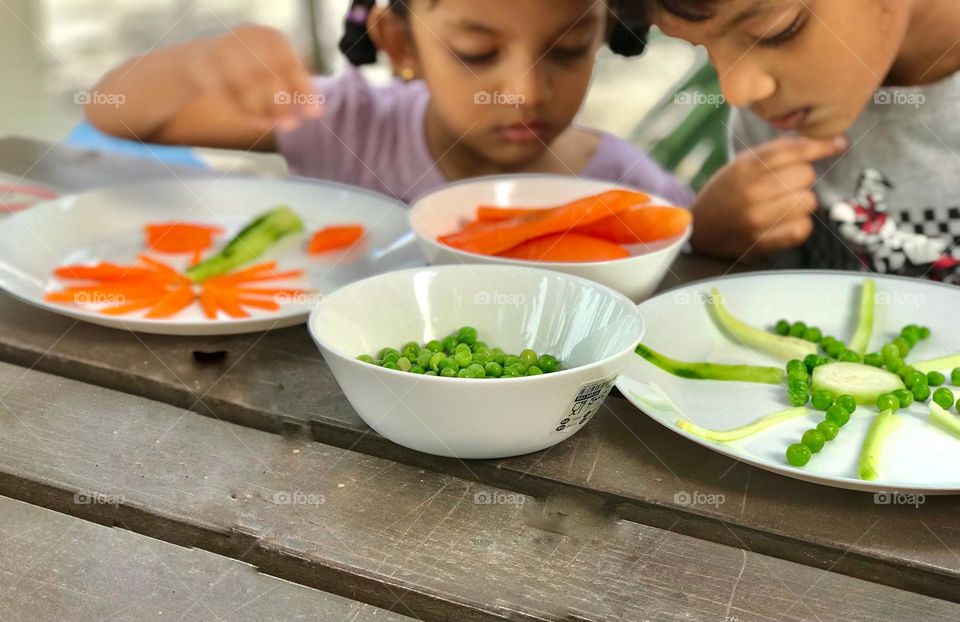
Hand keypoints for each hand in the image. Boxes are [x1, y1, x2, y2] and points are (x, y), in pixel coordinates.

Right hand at [180, 25, 319, 131]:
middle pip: (266, 70)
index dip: (302, 85)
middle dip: (283, 101)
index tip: (314, 113)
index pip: (286, 59)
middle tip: (294, 125)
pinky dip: (245, 111)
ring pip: (244, 83)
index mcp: (265, 36)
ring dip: (264, 109)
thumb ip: (294, 87)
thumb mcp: (273, 72)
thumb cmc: (248, 71)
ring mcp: (218, 52)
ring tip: (280, 125)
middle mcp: (242, 40)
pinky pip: (223, 93)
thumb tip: (318, 112)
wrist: (197, 63)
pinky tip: (260, 123)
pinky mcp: (199, 71)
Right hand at [691, 136, 848, 258]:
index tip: (840, 144)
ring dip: (800, 202)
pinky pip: (802, 229)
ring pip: (808, 202)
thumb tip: (831, 142)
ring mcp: (757, 219)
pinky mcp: (762, 242)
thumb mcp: (743, 162)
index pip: (795, 151)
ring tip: (781, 204)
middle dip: (801, 178)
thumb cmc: (727, 190)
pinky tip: (784, 221)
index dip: (822, 146)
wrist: (698, 228)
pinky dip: (798, 224)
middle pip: (806, 176)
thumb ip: (779, 150)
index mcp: (746, 167)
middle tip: (783, 185)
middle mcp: (752, 191)